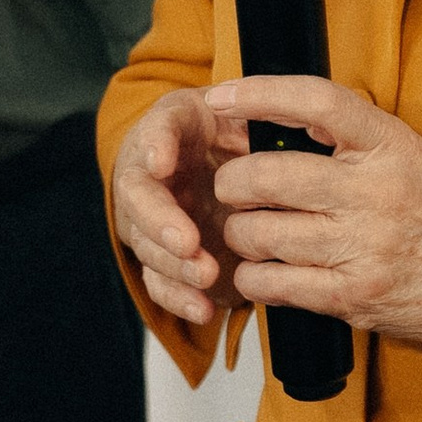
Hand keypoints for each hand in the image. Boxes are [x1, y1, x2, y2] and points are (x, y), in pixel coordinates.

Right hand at [111, 87, 250, 332]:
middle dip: (159, 221)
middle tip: (187, 241)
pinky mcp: (163, 255)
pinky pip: (159, 280)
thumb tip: (283, 124)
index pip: (157, 129)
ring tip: (206, 274)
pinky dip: (179, 297)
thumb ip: (260, 116)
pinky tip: (203, 308)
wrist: (225, 163)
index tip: (162, 163)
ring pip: (147, 242)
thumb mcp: (251, 113)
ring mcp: (151, 215)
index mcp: (174, 126)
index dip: (155, 145)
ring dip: (174, 264)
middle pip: (138, 194)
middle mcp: (151, 171)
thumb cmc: (238, 133)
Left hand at [208, 75, 421, 356]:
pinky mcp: (353, 297)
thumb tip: (281, 118)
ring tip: (253, 231)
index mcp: (391, 146)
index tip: (223, 97)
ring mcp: (363, 248)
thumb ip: (356, 139)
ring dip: (241, 233)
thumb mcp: (415, 155)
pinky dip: (255, 277)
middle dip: (231, 182)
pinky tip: (267, 270)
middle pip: (264, 176)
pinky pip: (271, 284)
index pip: (314, 102)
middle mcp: (375, 194)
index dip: (259, 93)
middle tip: (233, 187)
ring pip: (257, 233)